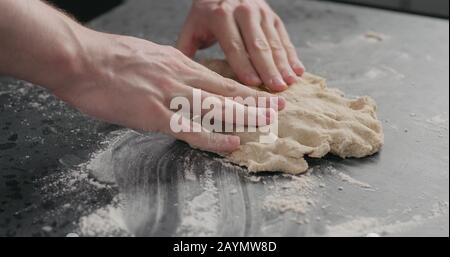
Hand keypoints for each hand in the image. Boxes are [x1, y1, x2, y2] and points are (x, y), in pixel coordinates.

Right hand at [55, 31, 283, 152]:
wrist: (80, 59)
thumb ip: (165, 70)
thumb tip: (177, 82)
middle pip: (226, 91)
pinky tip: (233, 143)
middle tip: (279, 107)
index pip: (218, 78)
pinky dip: (215, 138)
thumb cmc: (107, 59)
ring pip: (216, 108)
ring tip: (267, 124)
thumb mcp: (145, 56)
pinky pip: (192, 129)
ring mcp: (169, 95)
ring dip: (244, 117)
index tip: (262, 93)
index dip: (243, 87)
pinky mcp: (154, 114)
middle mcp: (179, 76)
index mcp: (176, 62)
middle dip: (255, 100)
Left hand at [177, 0, 304, 90]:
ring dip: (283, 64)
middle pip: (258, 44)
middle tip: (276, 89)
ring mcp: (261, 13)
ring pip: (274, 41)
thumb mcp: (192, 27)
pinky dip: (292, 55)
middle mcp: (243, 11)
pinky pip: (284, 37)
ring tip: (289, 83)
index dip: (244, 64)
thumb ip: (186, 50)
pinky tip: (298, 71)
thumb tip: (177, 78)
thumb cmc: (206, 14)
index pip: (234, 44)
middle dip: (268, 68)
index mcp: (221, 15)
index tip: (252, 83)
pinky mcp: (273, 17)